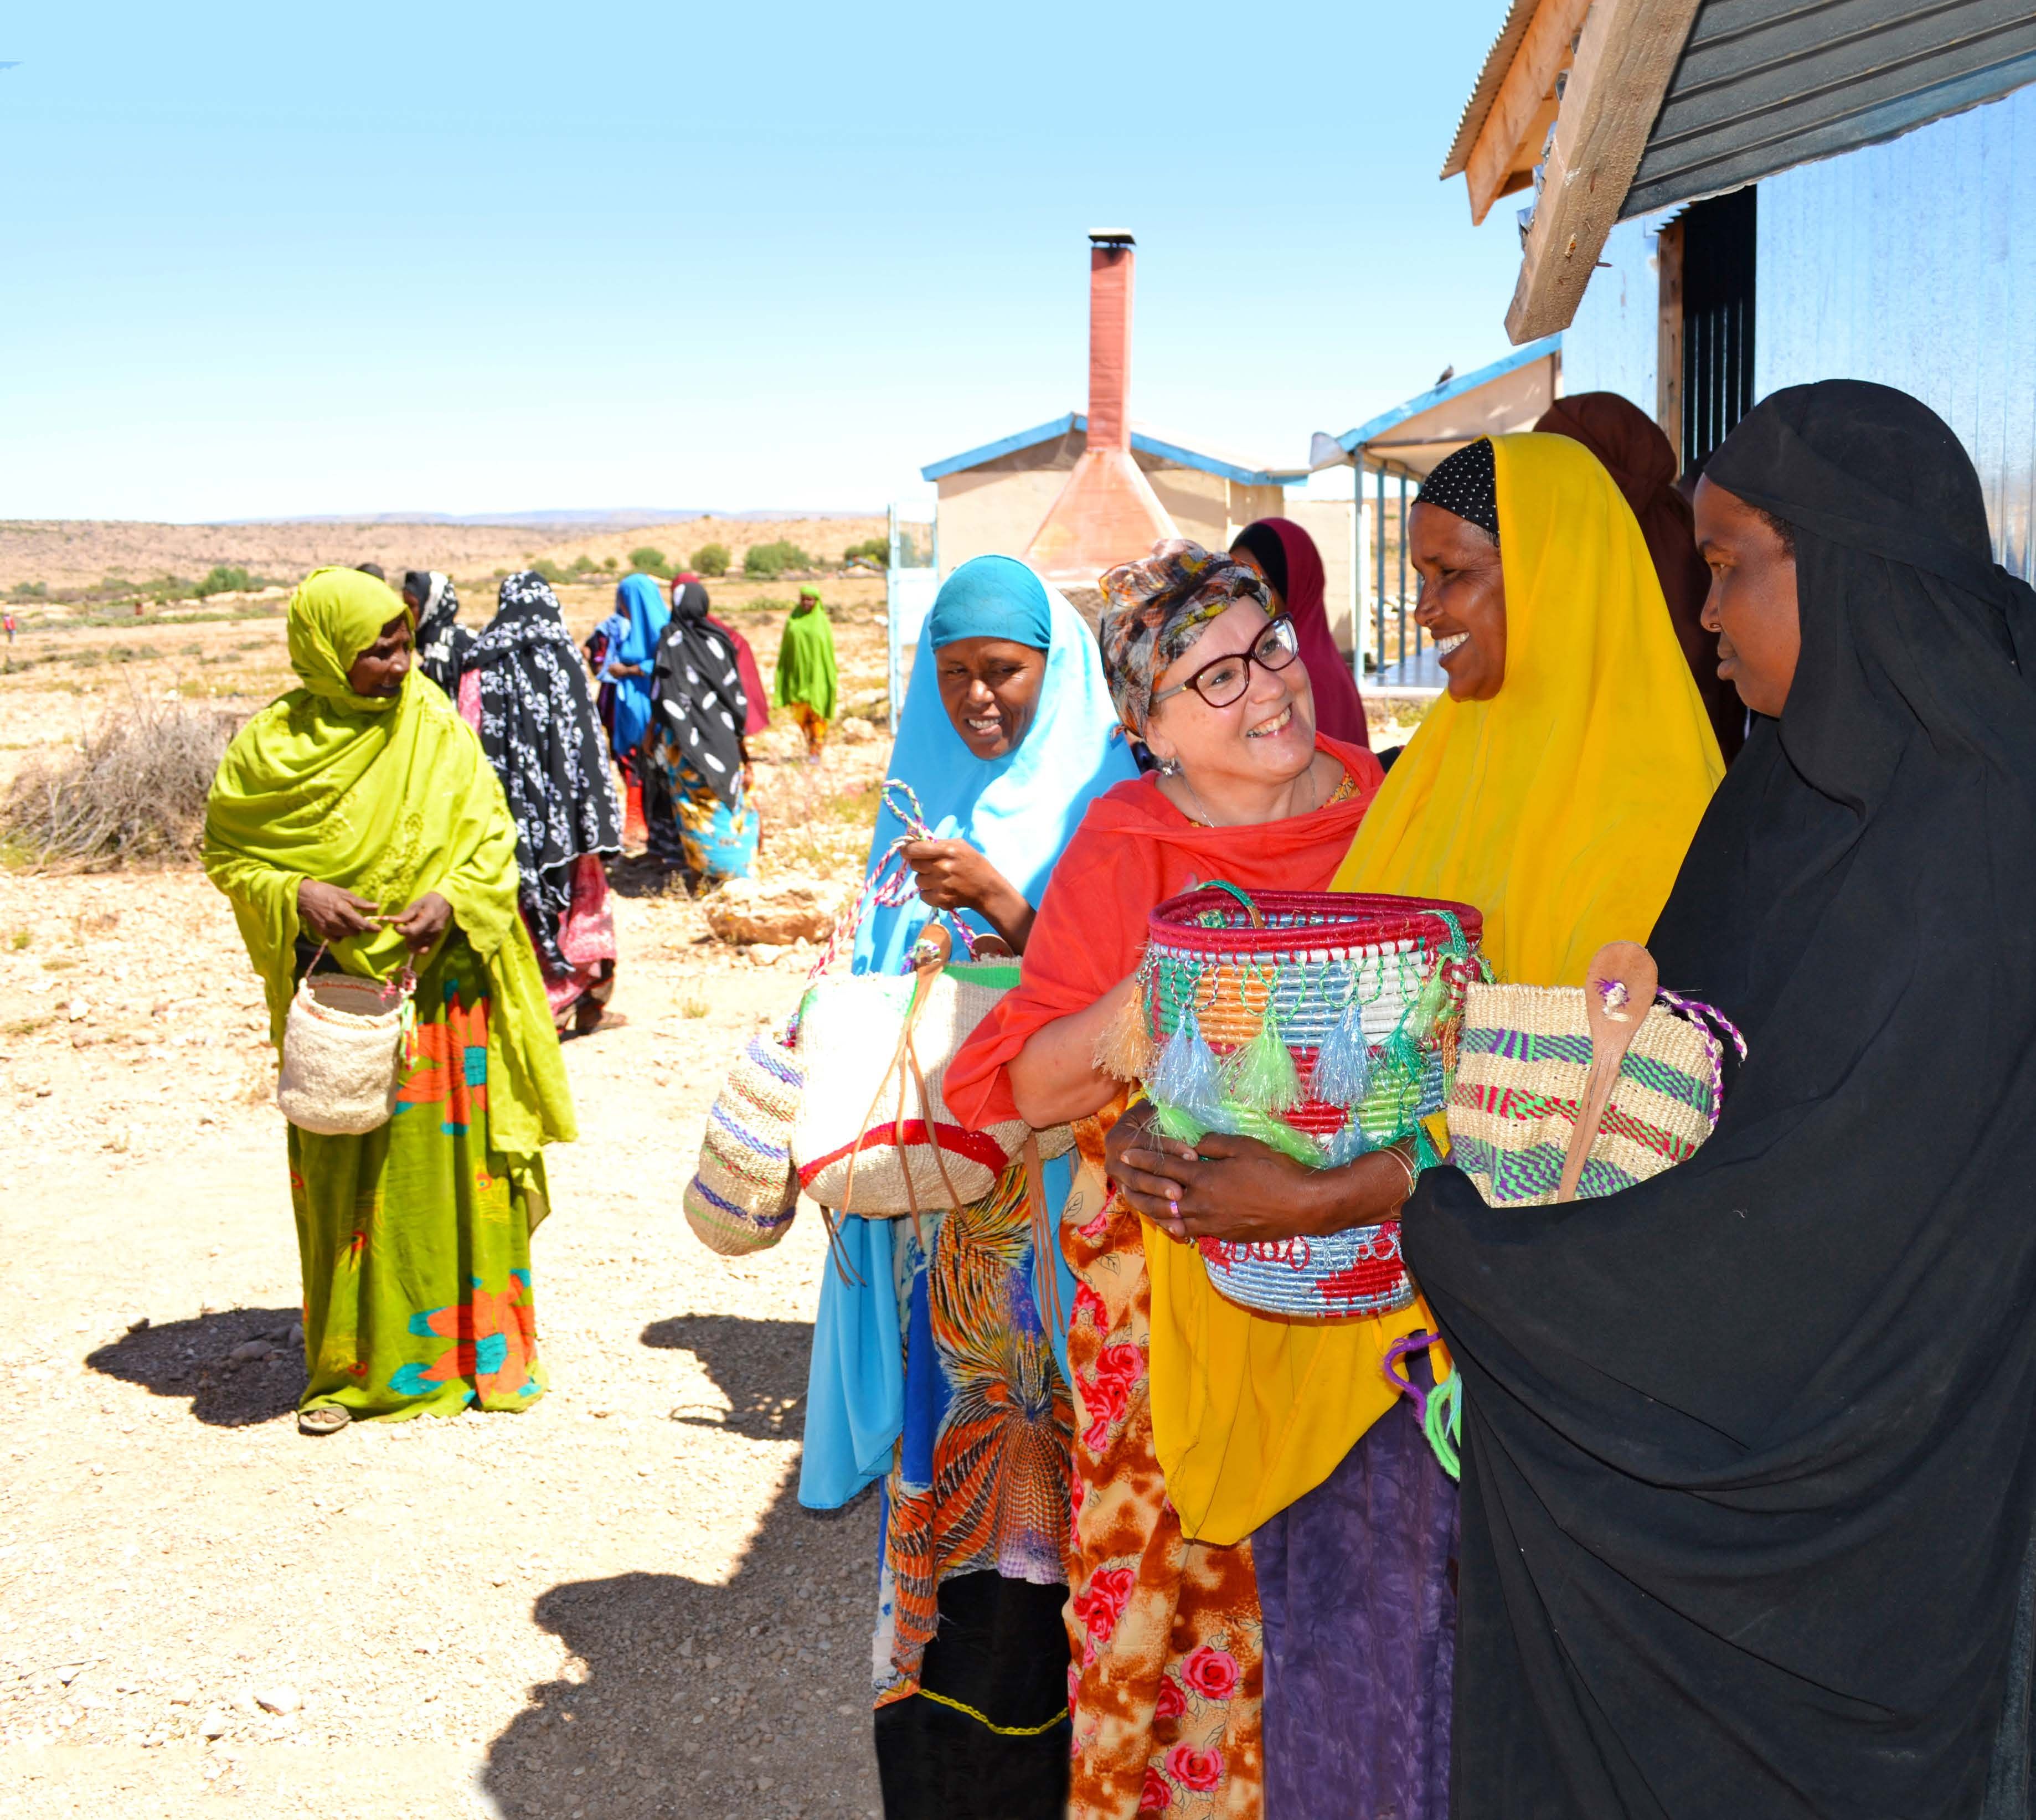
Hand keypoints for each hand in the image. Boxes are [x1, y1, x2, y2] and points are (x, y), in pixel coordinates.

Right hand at [297, 878, 379, 943]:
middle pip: (354, 931)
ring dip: (351, 931)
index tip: (379, 929)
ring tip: (348, 922)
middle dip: (360, 928)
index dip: (371, 928)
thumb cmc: (325, 892)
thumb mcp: (344, 893)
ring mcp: (327, 927)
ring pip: (346, 935)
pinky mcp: (321, 931)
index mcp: (341, 908)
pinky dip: (341, 935)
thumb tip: (376, 907)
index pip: (360, 923)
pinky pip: (336, 939)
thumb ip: (360, 902)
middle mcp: (335, 920)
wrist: (303, 896)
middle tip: (358, 921)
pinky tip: (340, 928)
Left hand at [386, 892, 452, 954]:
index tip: (396, 926)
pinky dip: (417, 947)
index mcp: (428, 919)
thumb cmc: (430, 901)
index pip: (411, 931)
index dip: (400, 930)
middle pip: (413, 941)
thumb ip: (404, 915)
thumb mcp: (416, 904)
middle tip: (405, 925)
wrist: (447, 903)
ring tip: (412, 931)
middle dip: (405, 935)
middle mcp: (432, 930)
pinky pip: (424, 950)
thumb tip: (389, 920)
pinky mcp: (436, 940)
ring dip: (410, 942)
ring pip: (417, 947)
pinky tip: (415, 938)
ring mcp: (435, 936)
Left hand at [903, 839, 1005, 913]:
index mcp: (947, 850)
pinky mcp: (941, 900)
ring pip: (918, 881)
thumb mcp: (960, 846)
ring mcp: (941, 885)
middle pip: (914, 865)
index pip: (914, 849)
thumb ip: (937, 843)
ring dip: (925, 880)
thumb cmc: (974, 864)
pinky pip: (923, 895)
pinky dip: (929, 894)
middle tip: (932, 866)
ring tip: (939, 879)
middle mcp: (942, 867)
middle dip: (920, 865)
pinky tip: (941, 890)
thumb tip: (912, 841)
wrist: (988, 889)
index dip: (908, 851)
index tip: (908, 852)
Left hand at [1108, 1115, 1413, 1246]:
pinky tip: (1172, 1224)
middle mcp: (1201, 1204)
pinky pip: (1191, 1232)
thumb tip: (1193, 1144)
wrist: (1303, 1205)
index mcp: (1204, 1178)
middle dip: (1141, 1187)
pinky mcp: (1224, 1235)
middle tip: (1123, 1182)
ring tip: (1140, 1204)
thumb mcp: (1244, 1146)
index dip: (1143, 1158)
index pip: (1164, 1167)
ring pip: (1172, 1219)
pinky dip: (1176, 1227)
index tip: (1126, 1153)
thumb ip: (1213, 1143)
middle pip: (1161, 1196)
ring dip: (1153, 1210)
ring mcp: (1212, 1223)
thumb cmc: (1276, 1170)